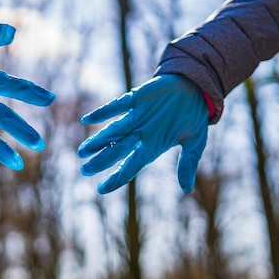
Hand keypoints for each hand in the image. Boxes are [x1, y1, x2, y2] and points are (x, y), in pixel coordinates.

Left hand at [78, 74, 207, 193]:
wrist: (194, 89)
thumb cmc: (193, 117)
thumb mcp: (195, 143)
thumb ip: (188, 163)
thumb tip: (187, 189)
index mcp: (152, 146)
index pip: (131, 165)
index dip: (117, 177)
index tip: (101, 189)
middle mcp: (140, 134)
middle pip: (117, 150)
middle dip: (101, 161)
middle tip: (84, 170)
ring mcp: (136, 117)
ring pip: (113, 131)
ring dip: (98, 140)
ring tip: (82, 151)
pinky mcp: (136, 98)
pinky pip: (116, 106)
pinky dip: (102, 112)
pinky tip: (87, 119)